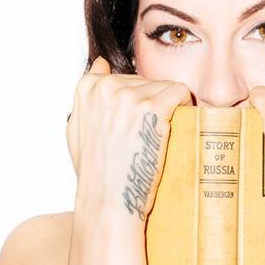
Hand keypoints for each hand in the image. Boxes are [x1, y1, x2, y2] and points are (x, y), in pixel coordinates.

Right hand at [66, 57, 191, 219]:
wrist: (110, 201)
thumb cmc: (96, 173)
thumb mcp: (77, 130)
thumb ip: (86, 95)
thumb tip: (100, 63)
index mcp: (87, 89)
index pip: (123, 76)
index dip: (136, 100)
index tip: (138, 125)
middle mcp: (105, 88)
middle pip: (146, 82)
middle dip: (153, 105)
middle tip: (150, 138)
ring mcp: (128, 98)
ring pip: (165, 87)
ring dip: (170, 109)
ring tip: (163, 137)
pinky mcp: (152, 110)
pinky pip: (180, 92)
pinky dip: (186, 106)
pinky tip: (182, 124)